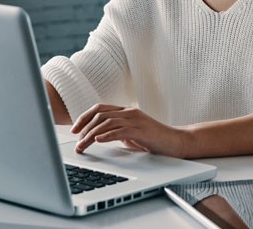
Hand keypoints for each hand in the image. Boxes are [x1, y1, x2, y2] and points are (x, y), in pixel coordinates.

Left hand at [70, 104, 185, 157]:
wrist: (177, 141)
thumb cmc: (154, 140)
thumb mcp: (131, 134)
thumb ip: (117, 131)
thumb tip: (98, 137)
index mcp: (125, 111)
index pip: (99, 108)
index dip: (84, 117)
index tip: (74, 129)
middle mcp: (129, 112)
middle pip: (100, 114)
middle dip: (84, 127)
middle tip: (76, 140)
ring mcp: (135, 119)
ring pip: (107, 122)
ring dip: (91, 134)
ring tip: (83, 144)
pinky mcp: (141, 130)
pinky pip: (120, 130)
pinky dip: (107, 135)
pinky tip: (98, 140)